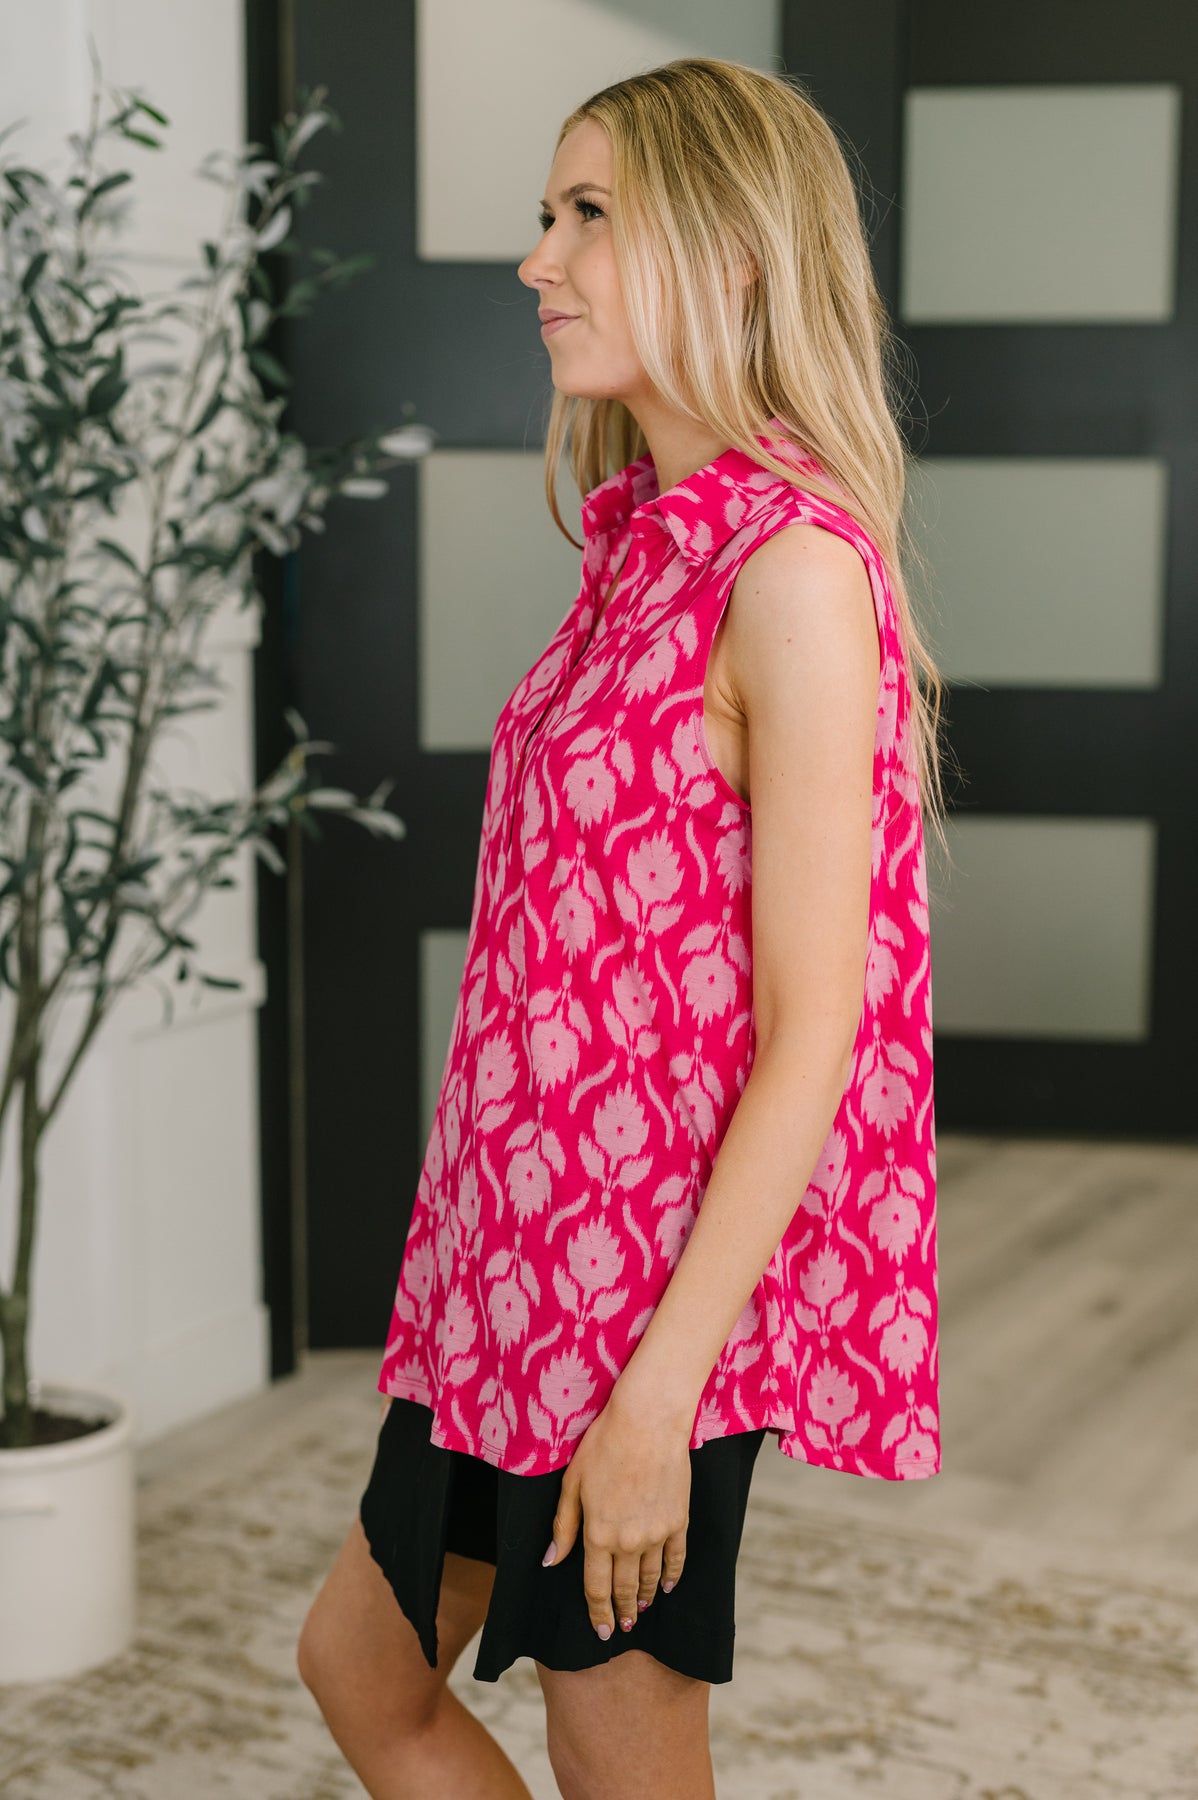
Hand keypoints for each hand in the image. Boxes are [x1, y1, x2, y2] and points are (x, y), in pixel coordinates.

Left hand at [541, 1387, 691, 1639]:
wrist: (648, 1421)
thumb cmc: (604, 1445)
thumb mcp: (572, 1483)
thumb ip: (563, 1526)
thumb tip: (551, 1561)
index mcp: (597, 1535)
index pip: (596, 1586)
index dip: (597, 1612)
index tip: (601, 1631)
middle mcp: (628, 1542)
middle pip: (624, 1588)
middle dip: (621, 1611)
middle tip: (622, 1628)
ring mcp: (657, 1533)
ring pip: (649, 1577)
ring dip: (644, 1597)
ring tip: (640, 1610)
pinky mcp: (678, 1521)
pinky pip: (676, 1559)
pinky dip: (671, 1576)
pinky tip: (666, 1586)